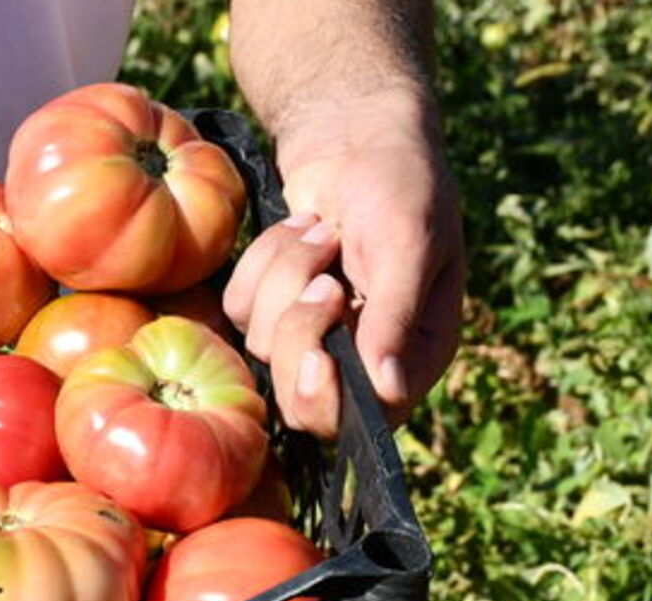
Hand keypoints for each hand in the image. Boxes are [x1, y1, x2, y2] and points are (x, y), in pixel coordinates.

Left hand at [222, 92, 463, 437]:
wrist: (354, 130)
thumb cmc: (399, 179)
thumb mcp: (408, 240)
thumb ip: (396, 314)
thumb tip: (390, 389)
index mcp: (413, 352)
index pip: (367, 419)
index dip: (331, 398)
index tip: (320, 354)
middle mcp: (363, 354)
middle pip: (301, 400)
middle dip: (299, 333)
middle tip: (326, 277)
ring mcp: (311, 331)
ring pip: (264, 346)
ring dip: (286, 277)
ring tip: (324, 231)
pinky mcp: (268, 304)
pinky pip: (238, 310)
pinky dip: (261, 263)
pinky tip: (298, 226)